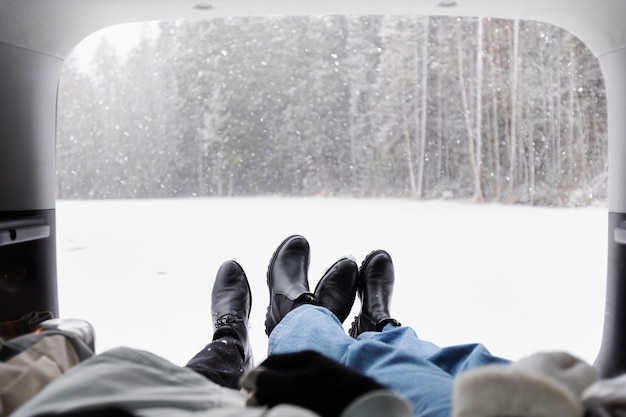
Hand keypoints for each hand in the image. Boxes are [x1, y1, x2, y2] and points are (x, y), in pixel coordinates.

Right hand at [241, 350, 384, 416]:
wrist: (367, 405)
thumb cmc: (330, 393)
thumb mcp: (297, 386)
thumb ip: (272, 381)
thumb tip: (249, 378)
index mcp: (305, 357)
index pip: (273, 362)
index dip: (257, 375)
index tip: (244, 390)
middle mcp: (313, 366)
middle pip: (281, 375)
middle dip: (266, 389)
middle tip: (256, 405)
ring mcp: (322, 381)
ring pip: (292, 388)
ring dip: (278, 398)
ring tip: (270, 411)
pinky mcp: (330, 397)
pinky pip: (304, 397)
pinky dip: (292, 403)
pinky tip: (291, 411)